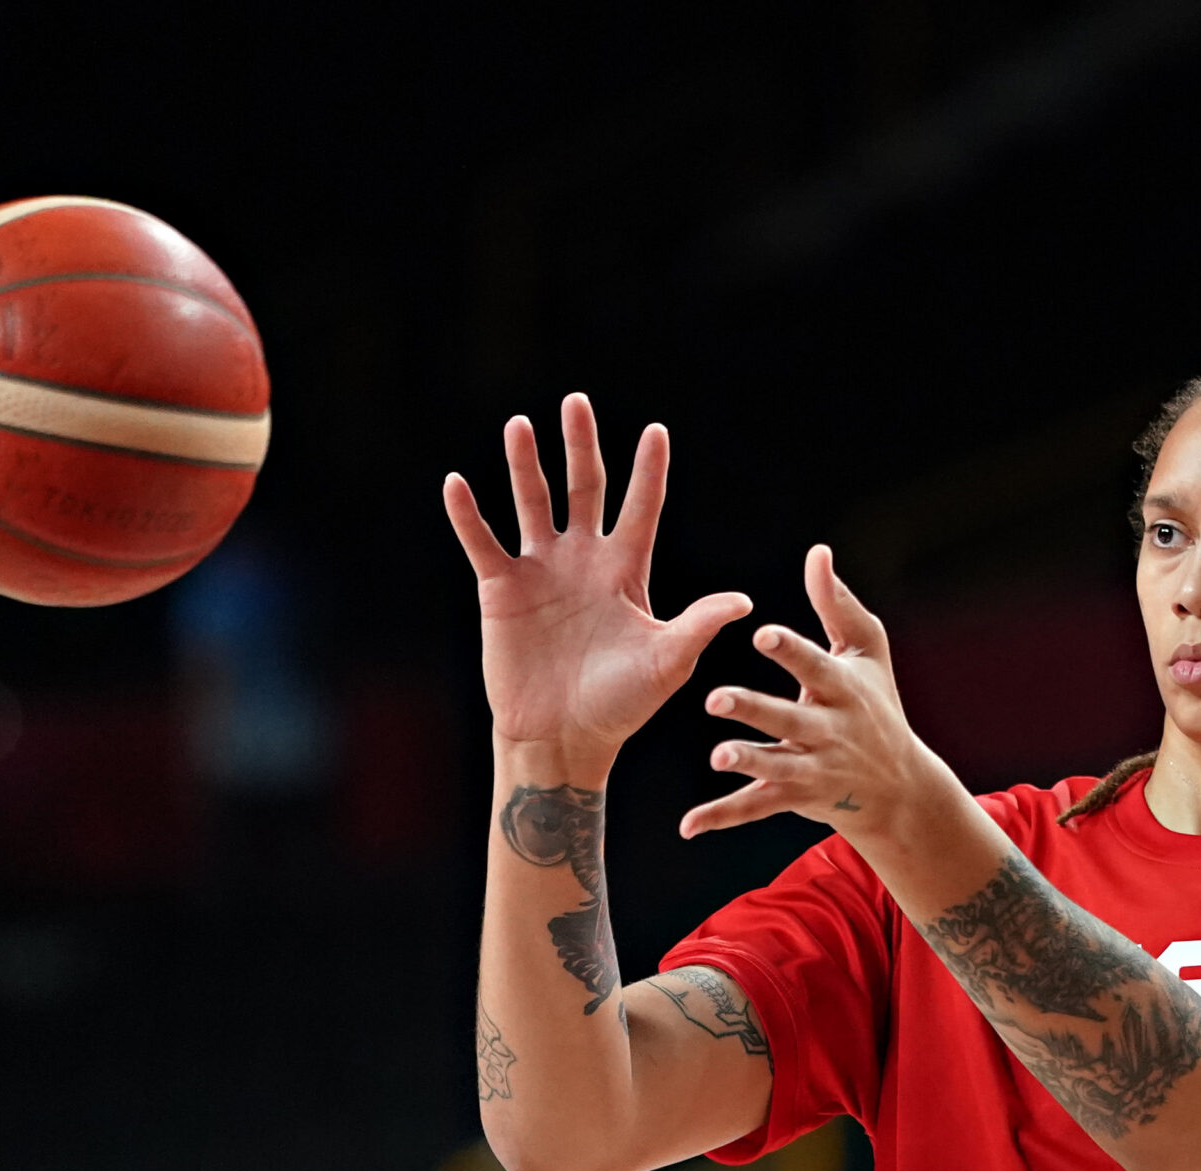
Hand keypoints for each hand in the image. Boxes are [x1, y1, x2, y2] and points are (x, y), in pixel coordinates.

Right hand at [445, 394, 752, 767]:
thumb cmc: (621, 705)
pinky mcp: (501, 590)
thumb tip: (744, 602)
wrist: (563, 737)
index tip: (657, 432)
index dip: (648, 472)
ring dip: (525, 465)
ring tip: (520, 425)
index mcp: (626, 571)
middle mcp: (583, 560)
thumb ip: (698, 626)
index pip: (640, 509)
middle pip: (584, 489)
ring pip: (532, 503)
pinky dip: (468, 514)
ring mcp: (540, 571)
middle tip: (576, 403)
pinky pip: (482, 542)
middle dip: (580, 447)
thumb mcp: (667, 663)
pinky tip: (457, 483)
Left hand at [684, 546, 948, 840]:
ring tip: (717, 756)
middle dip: (756, 711)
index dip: (792, 652)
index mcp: (844, 691)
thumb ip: (838, 605)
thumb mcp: (868, 653)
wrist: (898, 787)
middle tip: (716, 697)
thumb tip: (818, 552)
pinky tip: (688, 825)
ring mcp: (812, 768)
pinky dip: (721, 817)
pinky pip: (755, 808)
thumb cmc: (878, 706)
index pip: (816, 668)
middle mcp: (829, 732)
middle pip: (790, 720)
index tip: (763, 633)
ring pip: (776, 767)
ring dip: (747, 762)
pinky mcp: (794, 797)